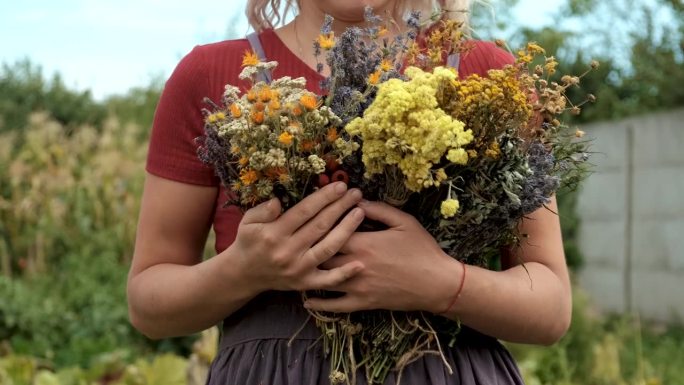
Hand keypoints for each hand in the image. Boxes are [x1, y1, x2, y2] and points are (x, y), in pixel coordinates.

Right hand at [226, 182, 365, 293]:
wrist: (244, 275)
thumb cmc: (249, 242)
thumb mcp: (247, 222)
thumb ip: (262, 210)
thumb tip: (279, 201)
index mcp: (274, 233)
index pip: (304, 211)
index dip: (324, 197)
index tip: (340, 186)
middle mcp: (288, 251)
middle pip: (320, 226)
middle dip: (340, 207)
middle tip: (356, 193)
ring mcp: (298, 269)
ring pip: (328, 248)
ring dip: (346, 230)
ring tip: (360, 213)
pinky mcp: (304, 283)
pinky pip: (327, 280)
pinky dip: (344, 274)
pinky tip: (360, 264)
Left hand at [304, 200, 462, 313]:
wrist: (437, 283)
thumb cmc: (422, 249)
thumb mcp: (404, 221)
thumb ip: (378, 209)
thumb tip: (356, 201)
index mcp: (362, 242)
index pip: (329, 230)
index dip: (316, 223)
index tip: (306, 219)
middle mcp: (354, 264)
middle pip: (320, 254)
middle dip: (307, 247)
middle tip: (295, 242)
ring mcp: (356, 286)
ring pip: (323, 279)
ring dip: (309, 273)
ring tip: (295, 268)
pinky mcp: (362, 303)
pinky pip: (335, 306)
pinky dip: (319, 304)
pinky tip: (307, 300)